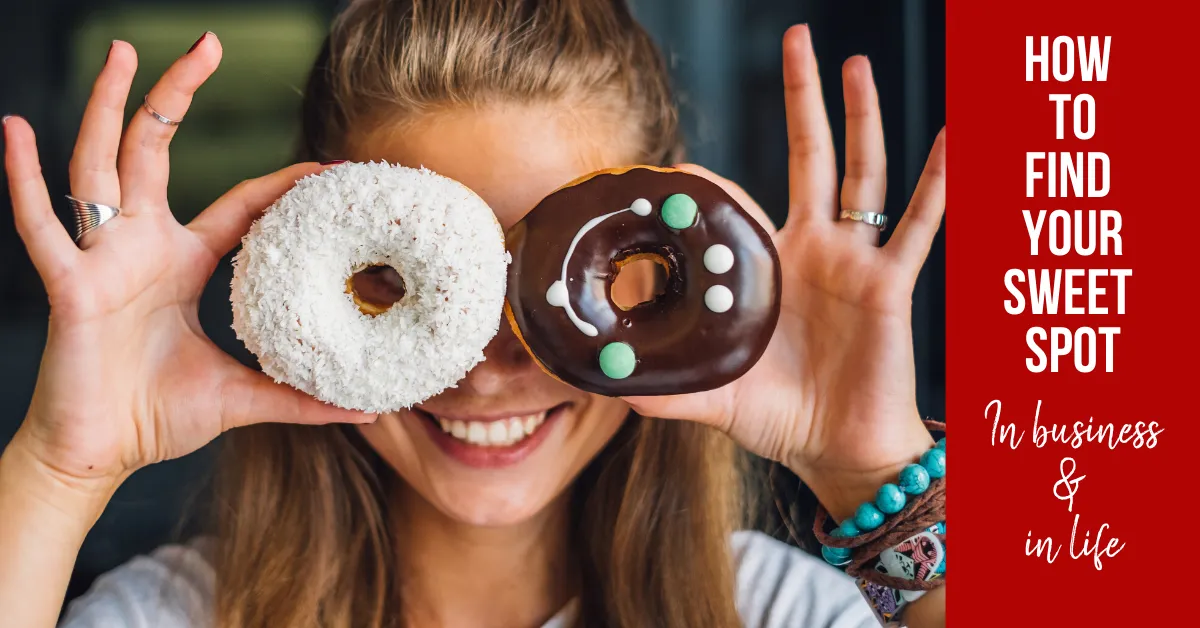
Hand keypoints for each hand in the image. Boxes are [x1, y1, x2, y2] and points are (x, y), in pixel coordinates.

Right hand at [3, 35, 370, 494]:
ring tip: (121, 51)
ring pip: (101, 164)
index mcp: (180, 262)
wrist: (97, 454)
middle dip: (177, 94)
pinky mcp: (68, 284)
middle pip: (156, 150)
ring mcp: (101, 259)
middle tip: (206, 42)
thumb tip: (365, 409)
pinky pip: (39, 225)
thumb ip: (300, 399)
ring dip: (109, 106)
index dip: (277, 184)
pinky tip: (14, 128)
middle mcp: (140, 247)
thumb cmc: (155, 417)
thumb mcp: (242, 396)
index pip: (237, 204)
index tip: (323, 166)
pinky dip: (23, 179)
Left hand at [624, 25, 945, 517]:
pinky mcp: (889, 284)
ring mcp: (854, 261)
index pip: (740, 204)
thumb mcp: (713, 397)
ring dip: (861, 117)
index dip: (713, 184)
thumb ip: (665, 387)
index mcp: (770, 268)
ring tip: (854, 64)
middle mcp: (813, 250)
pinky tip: (950, 139)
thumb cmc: (780, 418)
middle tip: (796, 39)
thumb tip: (603, 384)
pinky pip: (918, 226)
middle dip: (803, 100)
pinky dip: (938, 183)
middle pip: (810, 157)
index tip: (678, 167)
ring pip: (861, 173)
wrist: (838, 450)